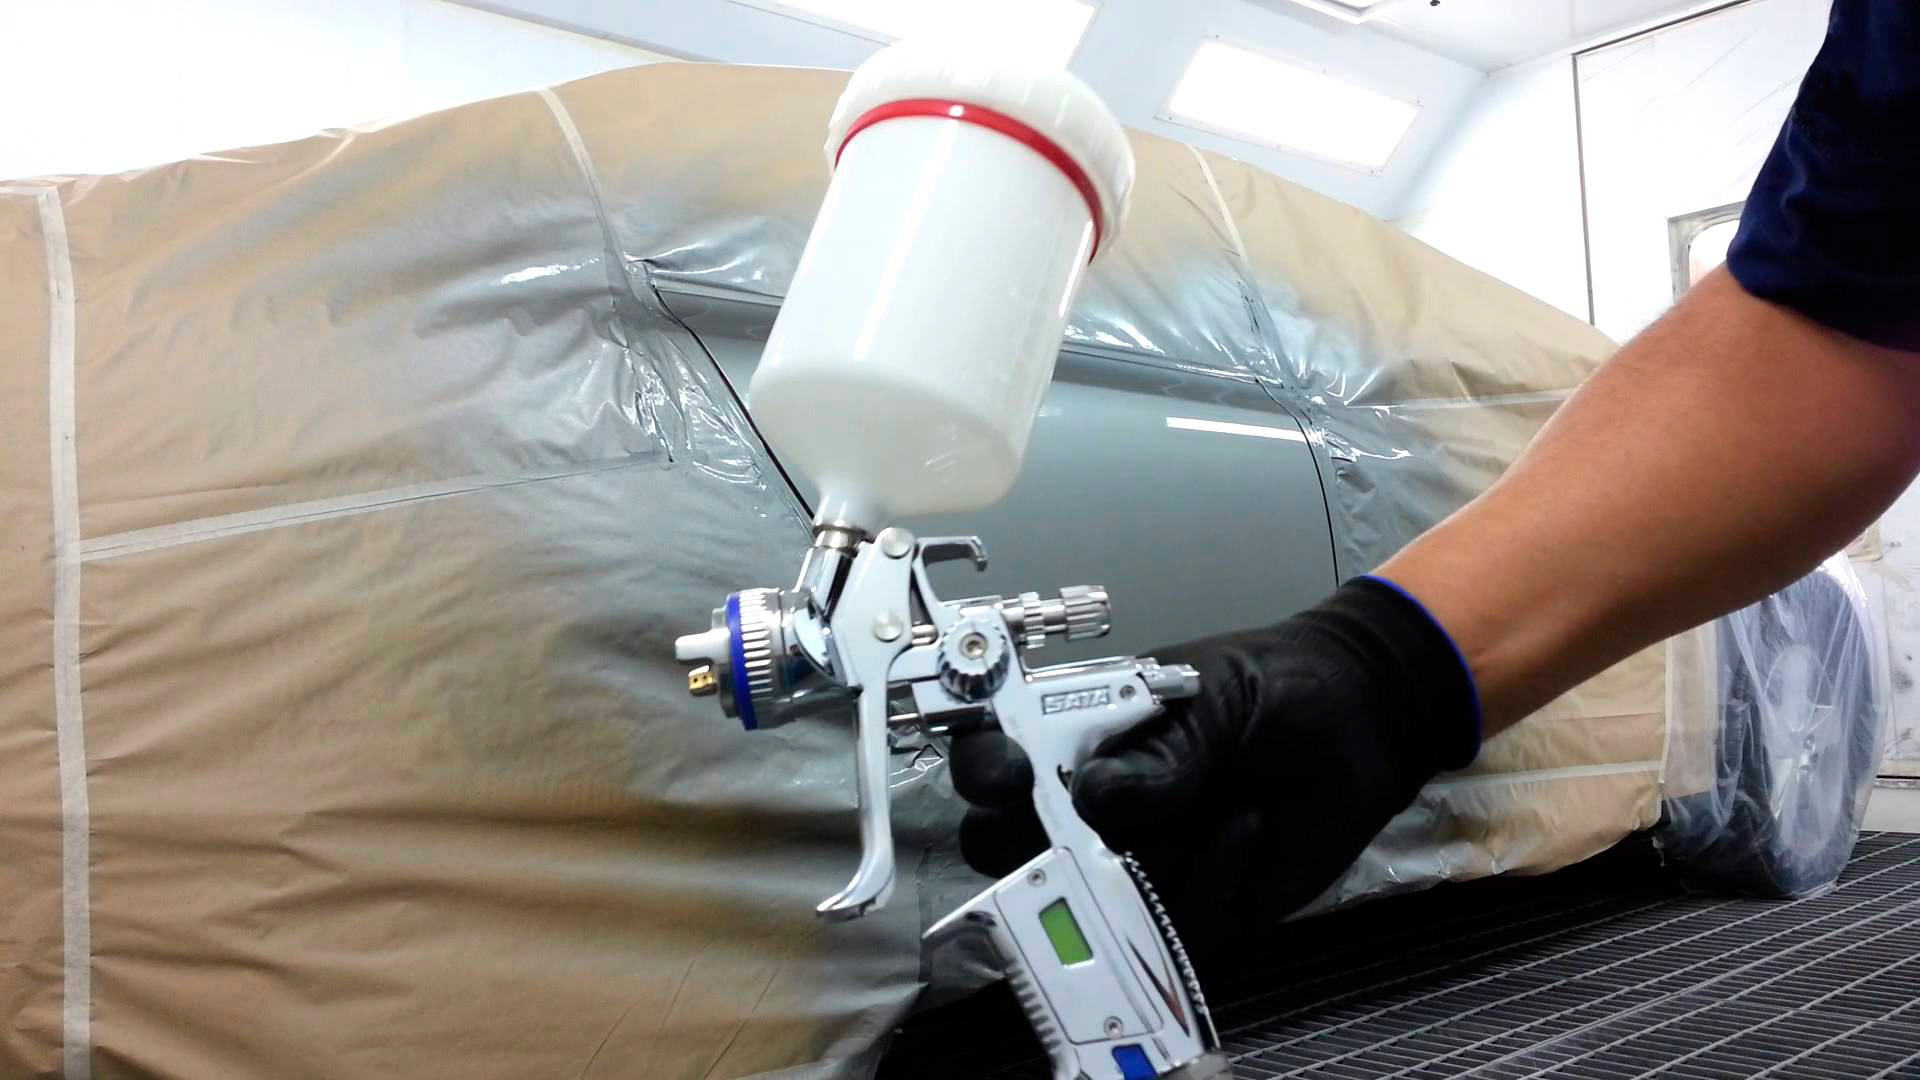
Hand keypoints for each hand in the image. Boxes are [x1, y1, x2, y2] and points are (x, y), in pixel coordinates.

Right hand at [950, 577, 1481, 932]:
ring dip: (1155, 859)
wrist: (1367, 721)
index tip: (1010, 773)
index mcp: (1079, 740)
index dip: (986, 773)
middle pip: (1019, 854)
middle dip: (1040, 852)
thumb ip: (1160, 746)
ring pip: (1097, 899)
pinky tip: (1248, 829)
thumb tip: (1097, 797)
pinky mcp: (1196, 909)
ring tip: (1224, 801)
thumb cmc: (1276, 687)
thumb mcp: (1213, 695)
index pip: (999, 764)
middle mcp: (1095, 809)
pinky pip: (1175, 926)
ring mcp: (1141, 863)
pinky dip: (1213, 877)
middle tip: (1091, 832)